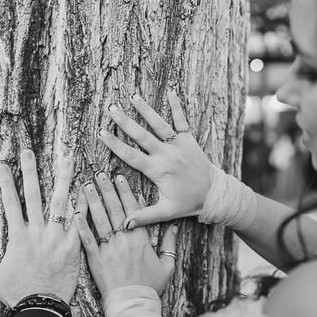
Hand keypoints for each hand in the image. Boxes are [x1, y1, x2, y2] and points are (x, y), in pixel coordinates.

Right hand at [0, 149, 80, 306]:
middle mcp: (37, 232)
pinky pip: (79, 222)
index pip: (9, 201)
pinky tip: (87, 189)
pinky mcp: (73, 247)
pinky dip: (83, 205)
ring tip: (67, 159)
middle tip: (28, 151)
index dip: (5, 181)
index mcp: (17, 236)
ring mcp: (56, 238)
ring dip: (62, 178)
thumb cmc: (16, 294)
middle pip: (34, 194)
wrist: (42, 309)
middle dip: (29, 170)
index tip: (2, 164)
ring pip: (59, 202)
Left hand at [74, 172, 177, 295]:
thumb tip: (174, 227)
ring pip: (99, 220)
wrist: (134, 306)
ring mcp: (109, 249)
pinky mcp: (95, 260)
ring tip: (87, 185)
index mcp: (141, 239)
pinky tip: (75, 212)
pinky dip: (80, 226)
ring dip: (92, 201)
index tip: (119, 177)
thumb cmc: (150, 287)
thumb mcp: (167, 265)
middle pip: (115, 210)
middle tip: (100, 173)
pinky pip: (87, 240)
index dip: (125, 192)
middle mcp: (124, 240)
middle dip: (107, 190)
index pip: (133, 210)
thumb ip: (170, 244)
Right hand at [98, 90, 211, 227]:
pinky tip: (171, 91)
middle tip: (111, 108)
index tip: (102, 133)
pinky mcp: (190, 140)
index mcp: (157, 170)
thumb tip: (124, 225)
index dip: (115, 145)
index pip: (131, 156)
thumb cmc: (189, 203)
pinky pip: (182, 121)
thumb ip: (144, 216)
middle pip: (142, 135)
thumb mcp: (166, 212)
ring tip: (133, 96)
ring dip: (146, 110)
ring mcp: (179, 145)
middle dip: (125, 122)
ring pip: (160, 124)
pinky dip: (177, 106)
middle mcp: (166, 154)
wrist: (215, 194)